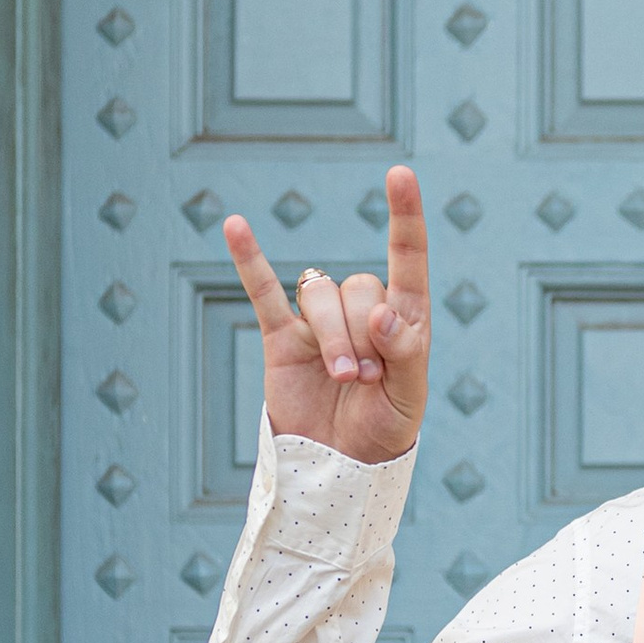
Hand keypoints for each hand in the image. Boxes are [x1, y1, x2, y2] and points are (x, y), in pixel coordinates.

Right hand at [223, 168, 429, 465]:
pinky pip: (263, 291)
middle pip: (359, 287)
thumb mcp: (409, 399)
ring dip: (333, 334)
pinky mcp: (282, 336)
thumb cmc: (383, 431)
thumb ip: (406, 354)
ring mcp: (319, 321)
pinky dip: (249, 259)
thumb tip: (385, 313)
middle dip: (363, 333)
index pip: (407, 257)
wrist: (337, 468)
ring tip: (343, 377)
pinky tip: (234, 225)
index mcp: (404, 318)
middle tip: (365, 379)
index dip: (404, 216)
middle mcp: (362, 310)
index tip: (400, 174)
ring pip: (320, 293)